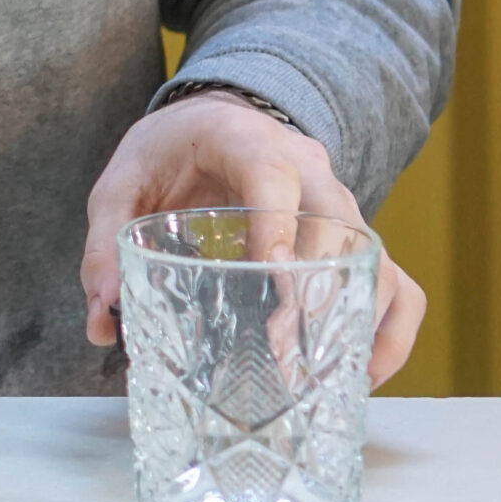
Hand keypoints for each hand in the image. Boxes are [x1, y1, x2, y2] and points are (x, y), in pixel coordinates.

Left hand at [81, 90, 426, 386]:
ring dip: (357, 317)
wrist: (210, 123)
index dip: (278, 227)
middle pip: (333, 221)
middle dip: (315, 291)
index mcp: (244, 139)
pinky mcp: (354, 235)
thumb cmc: (167, 153)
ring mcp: (339, 199)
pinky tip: (363, 373)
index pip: (271, 175)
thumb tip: (104, 321)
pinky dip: (392, 325)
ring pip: (372, 254)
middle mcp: (305, 165)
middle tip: (285, 356)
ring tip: (323, 377)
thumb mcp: (122, 184)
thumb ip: (107, 244)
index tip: (273, 285)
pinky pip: (396, 279)